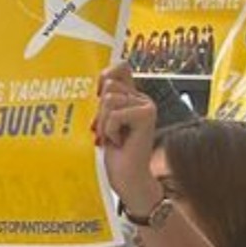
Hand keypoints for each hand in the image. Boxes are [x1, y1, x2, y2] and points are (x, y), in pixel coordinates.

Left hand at [95, 63, 160, 213]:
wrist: (128, 178)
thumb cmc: (116, 155)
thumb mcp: (105, 123)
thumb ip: (105, 101)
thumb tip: (101, 81)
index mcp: (133, 97)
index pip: (120, 68)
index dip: (105, 77)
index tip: (99, 97)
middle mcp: (142, 99)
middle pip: (109, 86)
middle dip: (101, 112)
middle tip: (109, 132)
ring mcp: (146, 106)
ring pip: (109, 100)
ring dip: (105, 124)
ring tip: (114, 138)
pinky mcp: (146, 115)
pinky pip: (114, 114)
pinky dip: (110, 131)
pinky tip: (120, 142)